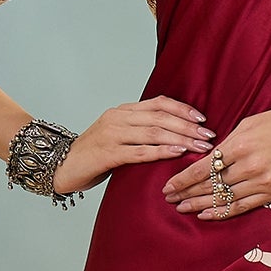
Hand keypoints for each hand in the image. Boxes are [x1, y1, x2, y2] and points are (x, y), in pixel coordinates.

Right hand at [52, 97, 213, 195]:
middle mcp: (118, 118)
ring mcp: (112, 135)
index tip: (202, 119)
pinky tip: (177, 153)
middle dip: (188, 127)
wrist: (61, 166)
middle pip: (160, 117)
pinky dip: (161, 151)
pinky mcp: (107, 153)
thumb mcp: (118, 137)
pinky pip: (140, 151)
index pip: (158, 103)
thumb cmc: (93, 155)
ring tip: (200, 147)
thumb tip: (173, 135)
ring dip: (181, 139)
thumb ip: (140, 132)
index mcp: (123, 111)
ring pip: (154, 132)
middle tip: (209, 137)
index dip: (182, 110)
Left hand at [162, 105, 270, 218]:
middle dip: (186, 193)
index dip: (182, 180)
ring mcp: (262, 182)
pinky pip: (242, 206)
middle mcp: (249, 166)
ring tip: (183, 208)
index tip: (168, 186)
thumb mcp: (251, 123)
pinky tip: (207, 215)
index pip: (202, 168)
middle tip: (169, 199)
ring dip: (200, 205)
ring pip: (223, 198)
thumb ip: (229, 142)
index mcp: (240, 145)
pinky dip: (223, 212)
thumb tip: (210, 158)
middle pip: (209, 186)